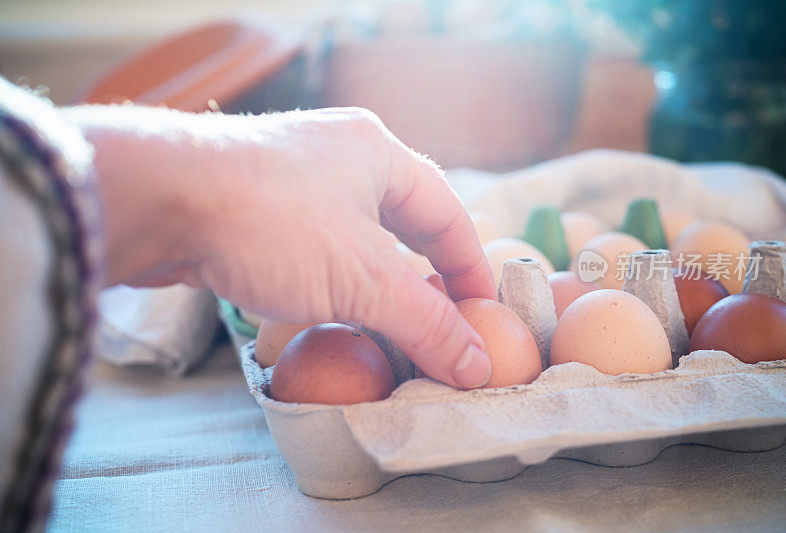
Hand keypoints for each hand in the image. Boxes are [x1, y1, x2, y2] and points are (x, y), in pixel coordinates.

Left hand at [66, 106, 495, 388]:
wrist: (155, 201)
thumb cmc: (271, 223)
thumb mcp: (364, 279)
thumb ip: (426, 324)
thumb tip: (477, 369)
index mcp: (378, 153)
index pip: (448, 214)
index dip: (471, 269)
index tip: (483, 317)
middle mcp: (338, 157)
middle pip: (403, 224)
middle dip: (425, 277)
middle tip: (442, 323)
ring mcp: (292, 179)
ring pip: (355, 239)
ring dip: (376, 285)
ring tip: (390, 328)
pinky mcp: (253, 207)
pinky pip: (313, 250)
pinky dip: (332, 284)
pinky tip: (330, 315)